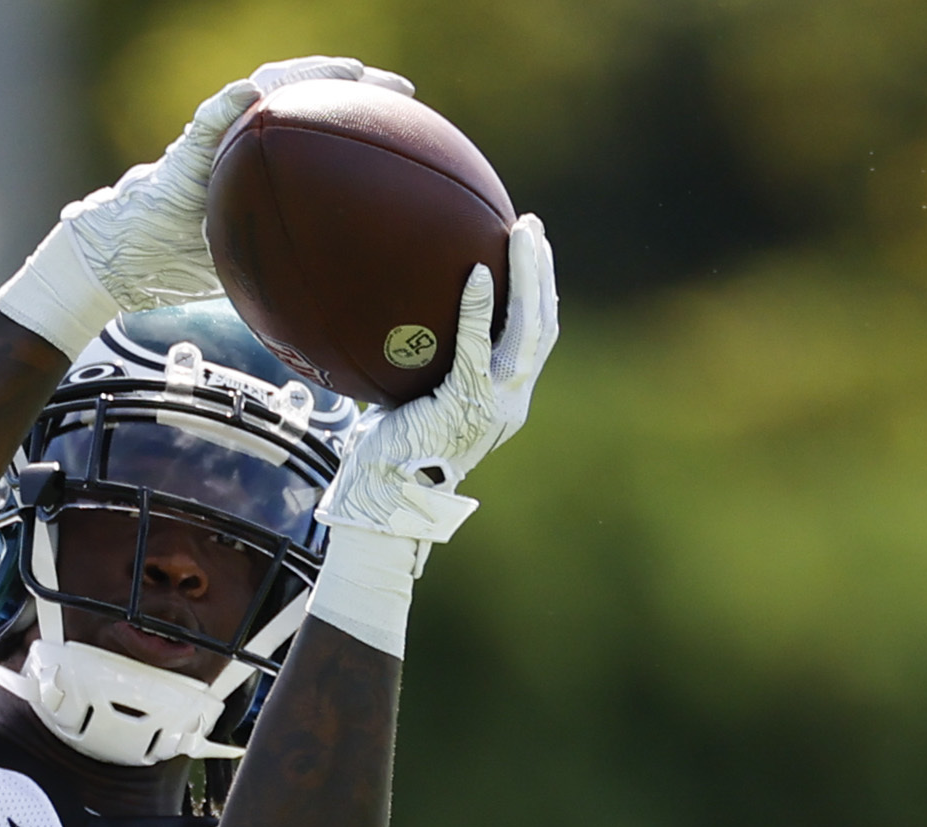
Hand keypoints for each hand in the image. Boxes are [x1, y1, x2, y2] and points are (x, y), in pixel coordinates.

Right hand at [64, 57, 414, 310]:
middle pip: (307, 99)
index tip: (415, 122)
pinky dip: (227, 103)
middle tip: (400, 90)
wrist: (130, 260)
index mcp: (272, 167)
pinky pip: (207, 120)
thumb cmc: (191, 261)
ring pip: (265, 91)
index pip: (324, 130)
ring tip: (342, 71)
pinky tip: (250, 94)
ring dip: (304, 76)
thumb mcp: (257, 265)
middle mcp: (249, 143)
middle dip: (353, 87)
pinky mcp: (183, 149)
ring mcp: (218, 140)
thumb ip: (296, 266)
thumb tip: (357, 304)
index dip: (368, 121)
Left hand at [315, 214, 559, 545]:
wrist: (382, 500)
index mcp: (503, 402)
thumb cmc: (386, 456)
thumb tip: (388, 321)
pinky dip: (479, 309)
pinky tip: (477, 272)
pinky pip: (477, 347)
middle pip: (543, 326)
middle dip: (542, 274)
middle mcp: (510, 403)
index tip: (532, 259)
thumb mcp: (407, 402)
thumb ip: (415, 366)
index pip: (533, 342)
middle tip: (532, 227)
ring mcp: (495, 405)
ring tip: (522, 233)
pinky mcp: (468, 405)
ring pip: (529, 331)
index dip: (538, 298)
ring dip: (529, 277)